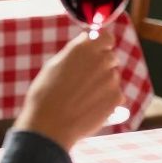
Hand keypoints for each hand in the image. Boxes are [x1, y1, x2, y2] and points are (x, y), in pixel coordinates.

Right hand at [14, 30, 122, 150]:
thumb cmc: (45, 95)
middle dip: (102, 66)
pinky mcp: (116, 97)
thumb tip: (86, 42)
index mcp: (84, 48)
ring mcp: (111, 78)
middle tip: (87, 80)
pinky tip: (90, 108)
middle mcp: (101, 59)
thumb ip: (74, 52)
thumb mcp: (54, 65)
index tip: (99, 51)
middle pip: (111, 57)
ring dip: (104, 84)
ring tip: (84, 97)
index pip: (107, 37)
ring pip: (113, 77)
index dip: (104, 45)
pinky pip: (116, 95)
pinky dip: (107, 101)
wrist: (50, 125)